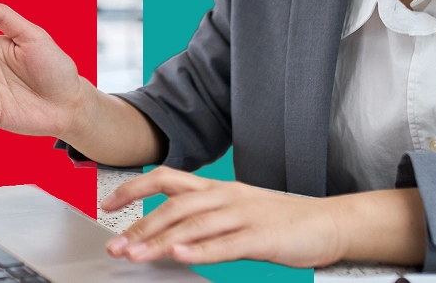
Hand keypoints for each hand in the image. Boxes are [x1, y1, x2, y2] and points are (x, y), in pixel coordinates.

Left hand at [100, 167, 345, 268]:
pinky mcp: (262, 236)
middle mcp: (226, 196)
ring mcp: (244, 214)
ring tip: (137, 255)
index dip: (134, 188)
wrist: (328, 223)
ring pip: (194, 224)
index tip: (107, 204)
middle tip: (116, 246)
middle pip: (174, 205)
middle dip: (140, 226)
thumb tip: (166, 233)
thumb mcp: (235, 210)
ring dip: (161, 241)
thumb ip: (203, 217)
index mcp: (217, 188)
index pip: (166, 179)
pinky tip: (180, 256)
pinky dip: (201, 250)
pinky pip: (227, 243)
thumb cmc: (279, 220)